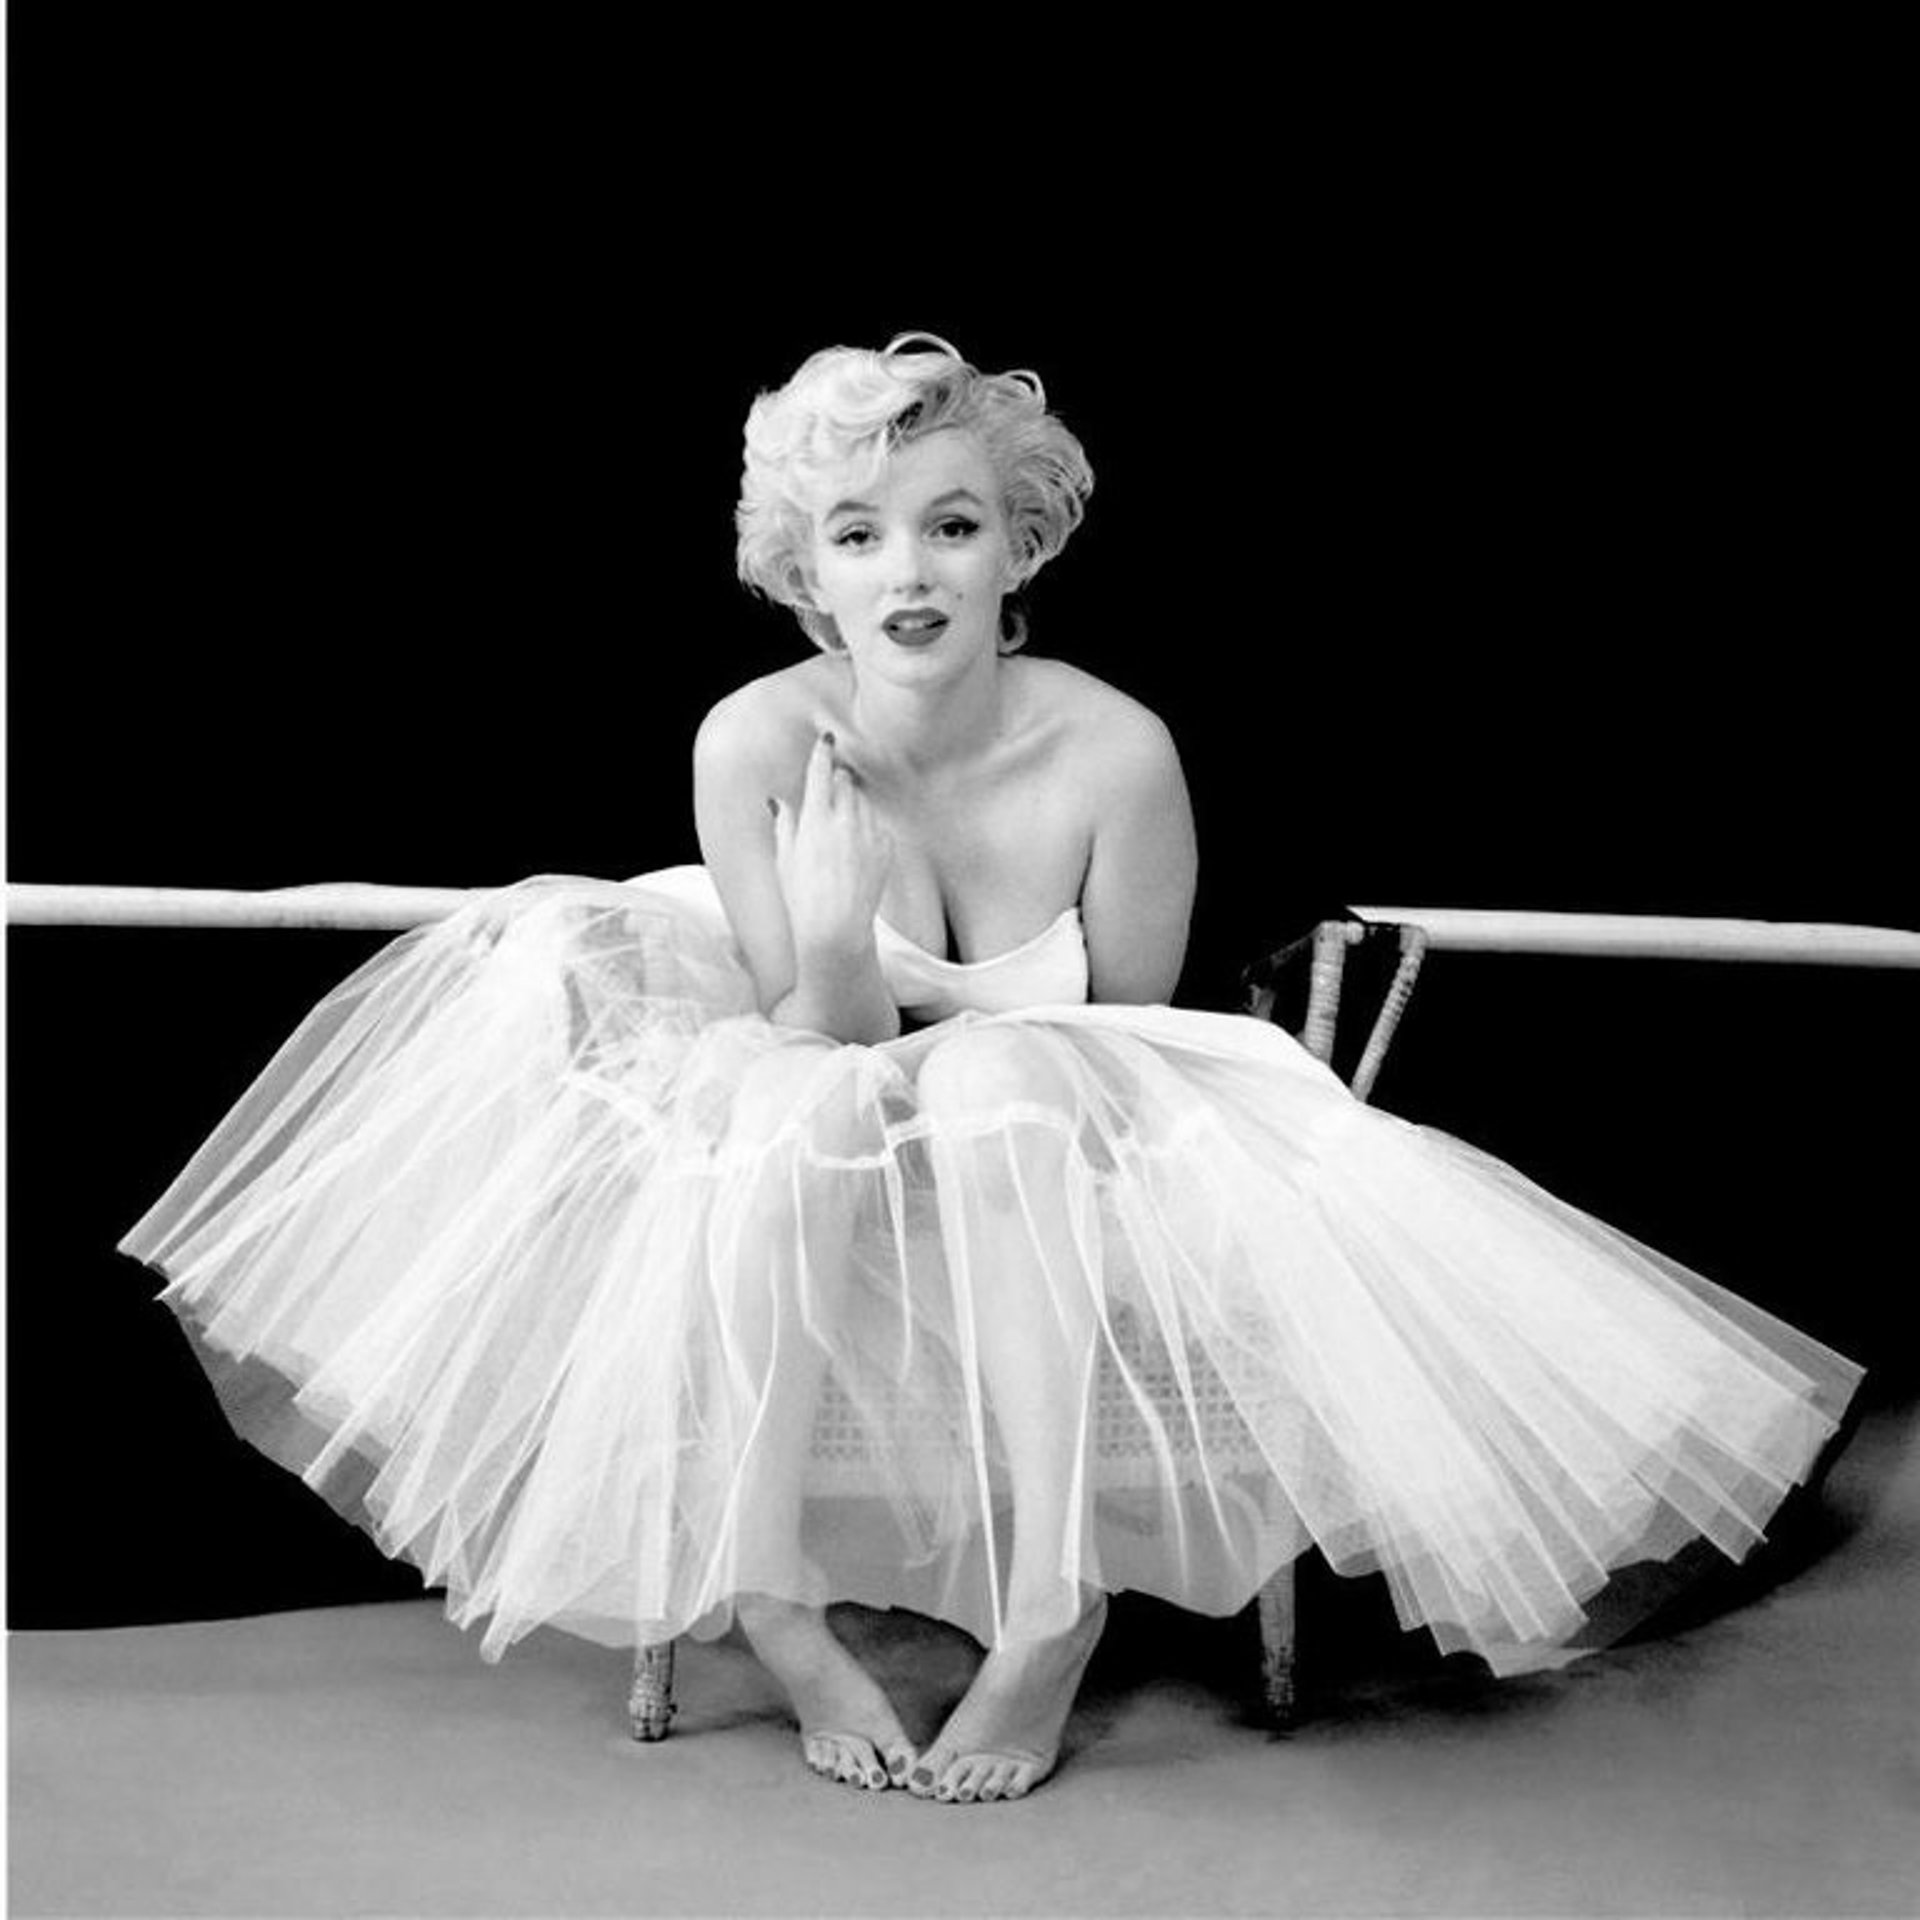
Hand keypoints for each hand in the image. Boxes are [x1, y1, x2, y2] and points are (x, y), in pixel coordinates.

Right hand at [770, 731, 893, 956]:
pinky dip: (867, 827)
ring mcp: (869, 834)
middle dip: (838, 780)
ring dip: (852, 803)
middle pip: (846, 781)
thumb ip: (785, 823)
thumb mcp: (784, 859)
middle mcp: (845, 821)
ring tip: (839, 832)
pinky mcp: (886, 848)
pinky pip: (877, 824)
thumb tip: (779, 800)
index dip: (823, 752)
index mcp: (815, 820)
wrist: (837, 929)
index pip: (821, 772)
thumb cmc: (802, 898)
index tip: (827, 740)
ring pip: (863, 801)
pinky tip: (855, 850)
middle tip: (830, 792)